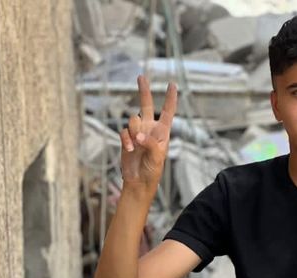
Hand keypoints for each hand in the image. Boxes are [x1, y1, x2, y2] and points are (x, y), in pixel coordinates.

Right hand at [119, 75, 176, 192]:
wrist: (139, 181)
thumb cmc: (153, 170)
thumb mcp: (157, 157)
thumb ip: (151, 143)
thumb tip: (139, 135)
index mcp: (163, 131)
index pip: (167, 111)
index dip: (170, 98)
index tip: (172, 84)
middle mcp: (150, 128)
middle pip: (146, 105)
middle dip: (144, 90)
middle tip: (141, 76)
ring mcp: (138, 132)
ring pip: (133, 120)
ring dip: (134, 132)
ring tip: (137, 147)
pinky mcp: (127, 138)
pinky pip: (123, 132)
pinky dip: (126, 140)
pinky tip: (130, 149)